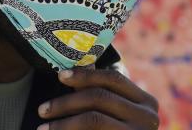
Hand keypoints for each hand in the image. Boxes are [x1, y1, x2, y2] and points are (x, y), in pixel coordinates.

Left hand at [37, 67, 159, 128]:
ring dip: (62, 120)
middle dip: (66, 101)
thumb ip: (105, 96)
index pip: (113, 78)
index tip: (59, 76)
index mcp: (147, 103)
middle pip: (100, 97)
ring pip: (93, 118)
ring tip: (42, 127)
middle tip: (42, 109)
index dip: (85, 74)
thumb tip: (80, 69)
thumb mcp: (119, 115)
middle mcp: (148, 118)